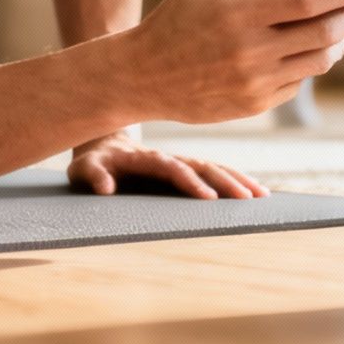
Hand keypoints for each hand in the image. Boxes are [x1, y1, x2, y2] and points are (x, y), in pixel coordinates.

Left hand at [68, 132, 267, 200]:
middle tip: (247, 199)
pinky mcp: (185, 168)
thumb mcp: (82, 169)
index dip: (190, 182)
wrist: (102, 144)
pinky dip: (235, 179)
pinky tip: (256, 192)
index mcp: (145, 158)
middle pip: (201, 166)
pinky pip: (214, 171)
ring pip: (213, 167)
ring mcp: (179, 161)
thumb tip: (105, 188)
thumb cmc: (92, 163)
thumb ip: (93, 175)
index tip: (209, 199)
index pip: (172, 168)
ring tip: (261, 196)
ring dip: (237, 179)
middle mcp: (168, 157)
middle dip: (224, 182)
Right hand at [124, 0, 343, 124]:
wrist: (143, 76)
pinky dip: (308, 64)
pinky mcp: (255, 105)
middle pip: (323, 34)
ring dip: (337, 44)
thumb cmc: (176, 20)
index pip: (307, 2)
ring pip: (317, 62)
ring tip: (338, 29)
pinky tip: (306, 52)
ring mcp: (255, 83)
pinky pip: (297, 83)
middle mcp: (251, 52)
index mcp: (239, 15)